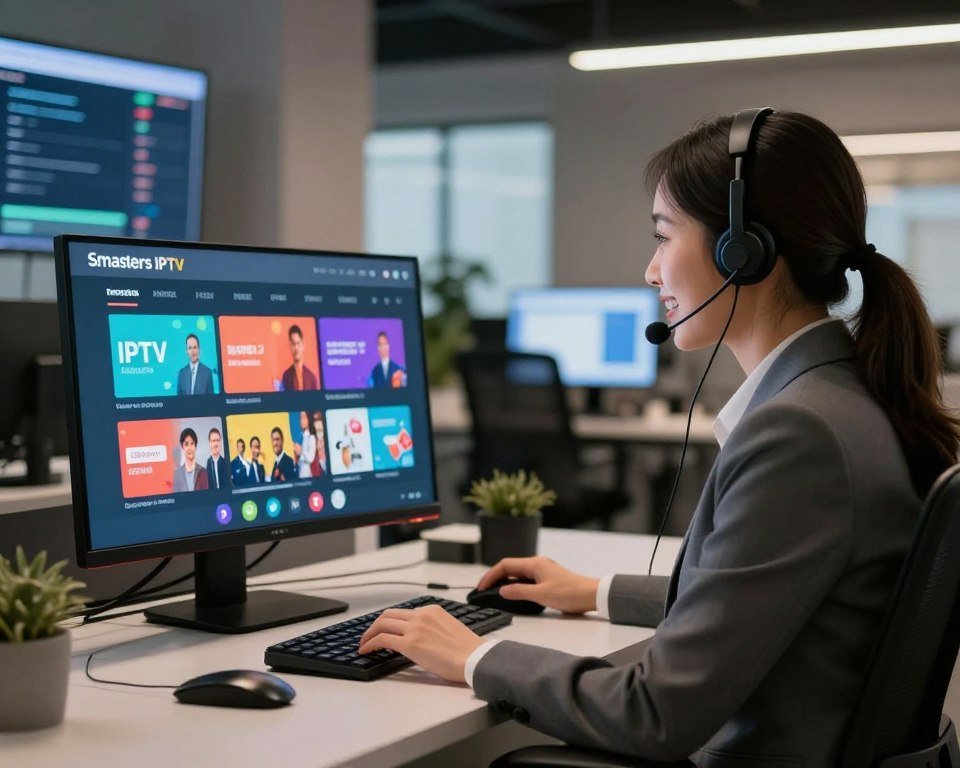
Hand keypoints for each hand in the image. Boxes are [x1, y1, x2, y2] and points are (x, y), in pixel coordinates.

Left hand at [358, 604, 484, 682]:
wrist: (475, 658)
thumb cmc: (467, 650)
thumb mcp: (448, 628)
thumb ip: (431, 627)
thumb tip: (418, 638)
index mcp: (431, 610)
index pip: (403, 613)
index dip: (390, 622)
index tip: (384, 630)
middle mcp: (421, 615)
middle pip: (388, 615)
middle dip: (375, 625)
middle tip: (369, 636)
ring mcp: (414, 628)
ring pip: (382, 624)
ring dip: (369, 634)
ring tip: (364, 645)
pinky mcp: (410, 643)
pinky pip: (382, 639)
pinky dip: (370, 643)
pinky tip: (366, 650)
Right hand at [476, 557, 599, 614]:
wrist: (591, 595)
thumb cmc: (570, 593)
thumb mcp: (541, 595)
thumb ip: (519, 592)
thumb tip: (502, 590)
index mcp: (534, 564)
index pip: (505, 565)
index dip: (490, 575)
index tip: (481, 586)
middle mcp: (537, 564)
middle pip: (509, 567)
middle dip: (495, 577)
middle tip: (484, 590)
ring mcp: (542, 571)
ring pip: (517, 573)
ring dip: (505, 581)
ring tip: (494, 593)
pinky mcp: (547, 578)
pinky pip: (526, 579)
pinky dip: (515, 584)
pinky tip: (513, 594)